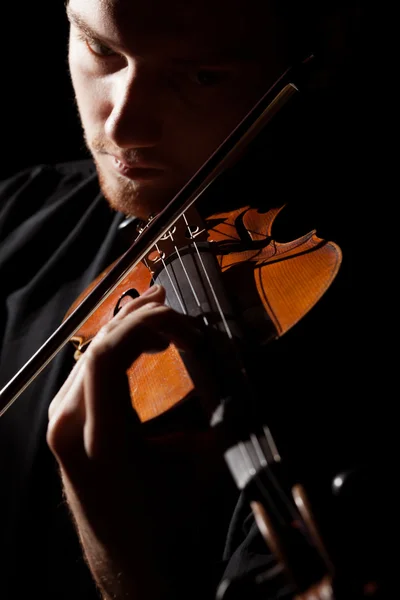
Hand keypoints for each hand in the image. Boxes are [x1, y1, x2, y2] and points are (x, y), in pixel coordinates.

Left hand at [47, 285, 234, 598]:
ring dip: (127, 330)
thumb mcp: (196, 462)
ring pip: (90, 354)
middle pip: (97, 347)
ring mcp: (61, 422)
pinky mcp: (64, 422)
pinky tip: (139, 344)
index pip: (107, 355)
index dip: (147, 325)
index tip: (186, 330)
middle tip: (177, 311)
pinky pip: (87, 371)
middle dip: (141, 319)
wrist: (128, 558)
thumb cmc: (164, 519)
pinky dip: (116, 349)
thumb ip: (210, 410)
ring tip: (162, 316)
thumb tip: (226, 365)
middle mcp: (69, 424)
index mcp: (99, 437)